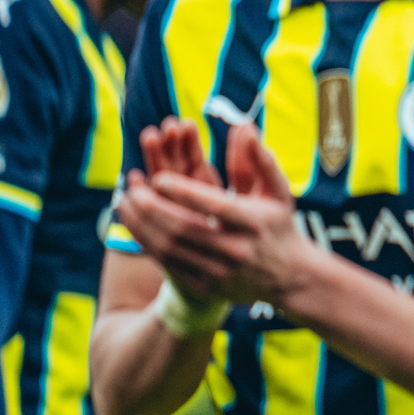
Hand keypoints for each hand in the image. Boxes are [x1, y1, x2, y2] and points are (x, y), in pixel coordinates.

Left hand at [121, 122, 315, 309]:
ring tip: (125, 202)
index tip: (158, 176)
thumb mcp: (278, 192)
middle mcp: (237, 250)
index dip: (184, 192)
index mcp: (254, 223)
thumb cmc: (278, 225)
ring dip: (142, 225)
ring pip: (171, 248)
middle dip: (153, 208)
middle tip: (132, 189)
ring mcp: (220, 271)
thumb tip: (244, 127)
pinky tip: (134, 224)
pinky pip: (167, 264)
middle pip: (185, 228)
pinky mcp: (205, 286)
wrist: (288, 278)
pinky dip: (146, 242)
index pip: (215, 206)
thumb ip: (261, 159)